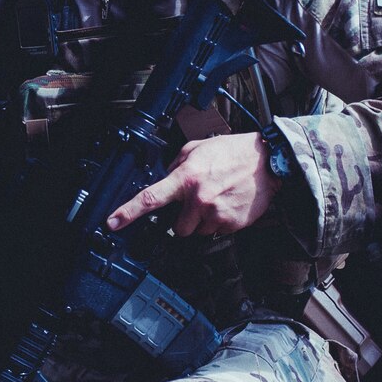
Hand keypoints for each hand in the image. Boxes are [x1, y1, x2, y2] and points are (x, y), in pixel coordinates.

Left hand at [105, 131, 281, 237]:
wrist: (268, 161)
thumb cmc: (233, 152)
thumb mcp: (196, 149)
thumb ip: (176, 165)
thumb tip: (164, 180)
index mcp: (186, 178)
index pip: (150, 198)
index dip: (128, 212)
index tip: (113, 223)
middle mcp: (199, 198)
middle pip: (176, 228)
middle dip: (183, 219)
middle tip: (198, 201)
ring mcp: (216, 214)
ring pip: (197, 231)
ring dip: (202, 221)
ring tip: (218, 199)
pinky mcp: (232, 224)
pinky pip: (216, 232)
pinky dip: (220, 222)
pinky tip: (229, 203)